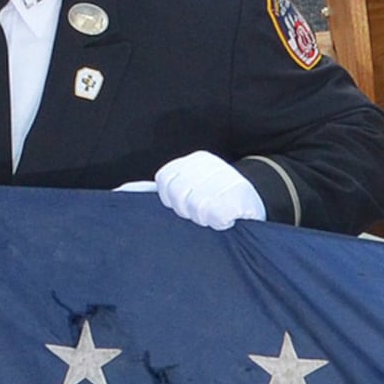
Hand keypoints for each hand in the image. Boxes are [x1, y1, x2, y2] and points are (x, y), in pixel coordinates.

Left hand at [146, 149, 262, 228]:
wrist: (260, 199)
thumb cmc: (220, 198)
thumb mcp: (191, 185)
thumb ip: (162, 188)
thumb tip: (122, 191)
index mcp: (194, 161)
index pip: (165, 180)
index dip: (170, 199)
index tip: (183, 206)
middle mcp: (207, 165)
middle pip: (178, 195)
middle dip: (187, 211)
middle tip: (202, 214)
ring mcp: (224, 178)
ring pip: (197, 207)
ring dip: (204, 219)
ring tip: (214, 217)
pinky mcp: (238, 194)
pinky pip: (217, 215)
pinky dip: (220, 223)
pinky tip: (227, 220)